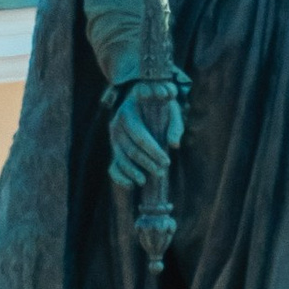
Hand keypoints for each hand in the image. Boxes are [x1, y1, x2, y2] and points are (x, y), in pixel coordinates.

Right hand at [108, 78, 184, 194]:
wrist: (146, 103)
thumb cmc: (161, 106)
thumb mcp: (171, 110)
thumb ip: (175, 125)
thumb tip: (174, 145)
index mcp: (128, 111)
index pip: (140, 136)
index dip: (153, 151)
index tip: (167, 162)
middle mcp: (117, 125)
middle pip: (131, 149)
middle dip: (146, 163)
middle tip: (162, 172)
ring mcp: (114, 139)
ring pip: (121, 159)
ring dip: (133, 172)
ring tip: (145, 181)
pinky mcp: (115, 150)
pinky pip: (113, 167)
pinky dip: (120, 177)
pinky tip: (131, 185)